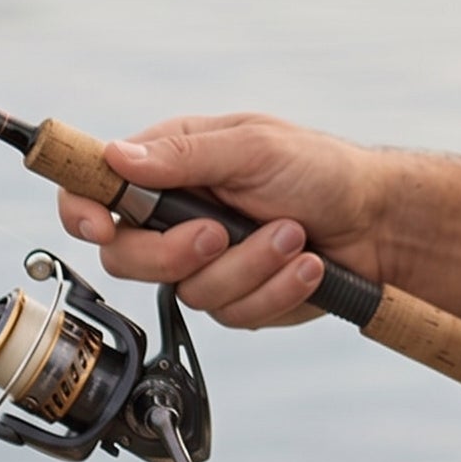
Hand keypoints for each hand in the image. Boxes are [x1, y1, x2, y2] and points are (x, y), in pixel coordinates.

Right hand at [57, 114, 388, 329]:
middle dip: (177, 253)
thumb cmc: (321, 168)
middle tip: (221, 232)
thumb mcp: (254, 147)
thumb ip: (184, 156)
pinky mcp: (236, 297)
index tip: (101, 227)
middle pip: (127, 258)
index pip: (95, 187)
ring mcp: (205, 261)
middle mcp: (178, 214)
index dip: (83, 211)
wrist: (377, 222)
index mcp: (171, 164)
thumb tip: (116, 156)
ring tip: (293, 235)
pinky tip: (306, 265)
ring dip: (250, 266)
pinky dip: (275, 290)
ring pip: (188, 292)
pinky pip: (233, 314)